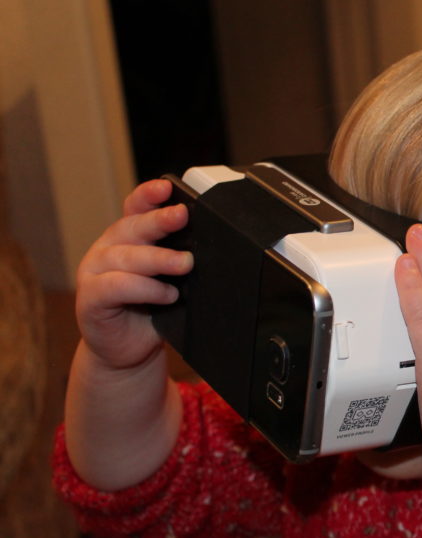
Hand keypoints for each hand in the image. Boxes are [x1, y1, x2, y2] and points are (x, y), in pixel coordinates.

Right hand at [75, 179, 191, 371]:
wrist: (128, 349)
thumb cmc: (153, 311)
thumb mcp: (172, 281)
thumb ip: (182, 260)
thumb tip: (215, 249)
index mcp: (129, 239)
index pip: (135, 208)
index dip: (148, 195)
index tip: (168, 187)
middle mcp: (108, 249)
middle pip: (132, 227)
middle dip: (159, 220)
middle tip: (183, 216)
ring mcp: (95, 273)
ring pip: (125, 256)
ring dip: (158, 258)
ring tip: (185, 264)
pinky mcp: (90, 299)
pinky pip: (115, 286)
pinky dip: (144, 288)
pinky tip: (167, 294)